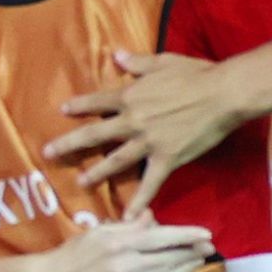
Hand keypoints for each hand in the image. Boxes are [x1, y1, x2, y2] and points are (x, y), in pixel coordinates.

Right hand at [24, 215, 215, 271]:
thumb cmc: (74, 254)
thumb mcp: (98, 232)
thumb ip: (127, 226)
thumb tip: (152, 216)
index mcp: (120, 243)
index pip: (162, 237)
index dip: (187, 236)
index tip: (206, 234)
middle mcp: (126, 266)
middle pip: (168, 258)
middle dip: (192, 252)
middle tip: (209, 248)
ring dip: (186, 271)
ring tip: (199, 263)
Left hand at [46, 48, 251, 214]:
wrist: (222, 94)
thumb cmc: (195, 74)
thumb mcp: (163, 62)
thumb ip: (137, 63)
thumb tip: (116, 55)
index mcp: (130, 96)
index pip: (98, 102)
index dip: (79, 106)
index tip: (62, 111)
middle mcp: (133, 121)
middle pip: (95, 134)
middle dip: (70, 143)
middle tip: (48, 152)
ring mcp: (148, 142)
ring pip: (116, 160)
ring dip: (97, 173)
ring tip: (81, 182)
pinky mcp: (167, 159)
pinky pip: (151, 183)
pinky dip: (140, 200)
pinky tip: (130, 216)